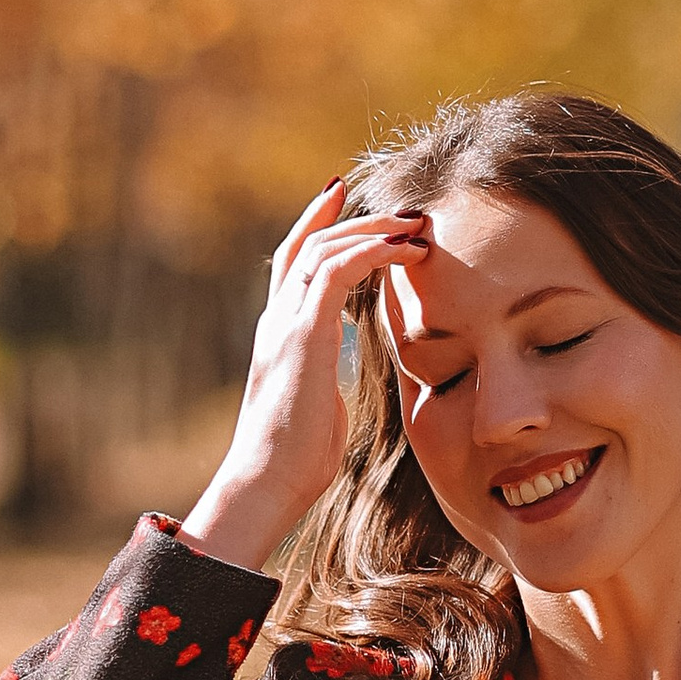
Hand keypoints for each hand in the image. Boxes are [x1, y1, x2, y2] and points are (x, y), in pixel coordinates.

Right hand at [181, 180, 429, 570]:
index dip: (319, 226)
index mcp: (279, 334)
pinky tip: (400, 249)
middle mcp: (277, 320)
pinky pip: (336, 273)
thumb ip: (325, 379)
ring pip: (324, 251)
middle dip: (356, 220)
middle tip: (403, 210)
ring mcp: (285, 324)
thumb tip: (338, 384)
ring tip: (413, 227)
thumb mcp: (318, 405)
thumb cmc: (295, 458)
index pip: (295, 263)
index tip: (344, 197)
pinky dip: (369, 252)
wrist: (267, 481)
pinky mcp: (302, 335)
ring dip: (371, 232)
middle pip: (309, 246)